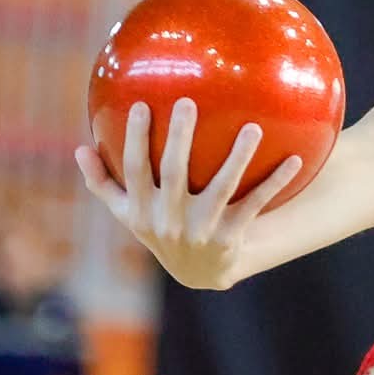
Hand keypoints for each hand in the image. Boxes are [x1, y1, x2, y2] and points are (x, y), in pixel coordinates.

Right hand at [74, 98, 302, 289]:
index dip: (135, 139)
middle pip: (173, 173)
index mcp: (141, 210)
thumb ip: (103, 183)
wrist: (199, 272)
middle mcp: (169, 220)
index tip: (140, 105)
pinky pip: (255, 204)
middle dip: (179, 137)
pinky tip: (294, 159)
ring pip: (221, 187)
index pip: (134, 169)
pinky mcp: (230, 237)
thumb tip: (79, 148)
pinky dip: (275, 182)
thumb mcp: (127, 213)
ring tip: (253, 128)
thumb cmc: (160, 229)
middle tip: (188, 102)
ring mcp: (201, 229)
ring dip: (238, 157)